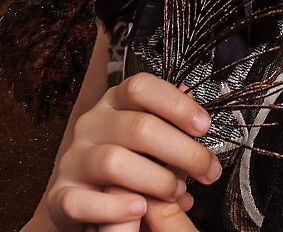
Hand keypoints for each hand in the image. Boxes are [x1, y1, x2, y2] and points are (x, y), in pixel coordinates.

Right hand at [45, 72, 221, 230]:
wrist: (80, 195)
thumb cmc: (125, 157)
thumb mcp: (145, 132)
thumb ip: (168, 121)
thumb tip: (197, 111)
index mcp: (113, 102)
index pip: (141, 87)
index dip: (175, 104)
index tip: (204, 126)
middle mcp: (92, 125)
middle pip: (139, 127)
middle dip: (183, 151)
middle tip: (207, 170)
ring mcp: (74, 159)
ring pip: (115, 163)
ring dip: (156, 180)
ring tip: (179, 193)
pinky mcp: (61, 195)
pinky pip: (83, 202)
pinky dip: (114, 208)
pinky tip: (139, 210)